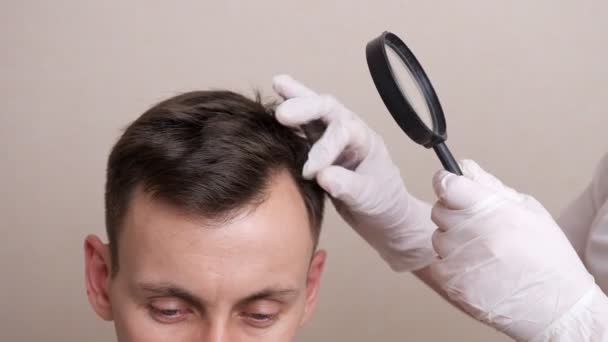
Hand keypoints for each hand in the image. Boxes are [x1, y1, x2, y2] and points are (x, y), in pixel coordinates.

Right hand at [272, 74, 435, 270]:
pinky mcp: (320, 148)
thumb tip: (321, 175)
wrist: (384, 216)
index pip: (341, 133)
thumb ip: (347, 186)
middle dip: (306, 106)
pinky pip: (305, 128)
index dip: (323, 149)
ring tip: (277, 83)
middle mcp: (349, 132)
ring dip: (296, 98)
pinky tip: (274, 110)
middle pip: (328, 109)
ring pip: (315, 112)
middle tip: (283, 114)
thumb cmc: (382, 204)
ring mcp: (334, 138)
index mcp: (365, 141)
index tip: (310, 172)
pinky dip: (291, 118)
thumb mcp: (368, 198)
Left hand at [430, 160, 607, 340]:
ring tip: (483, 252)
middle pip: (439, 210)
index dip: (445, 182)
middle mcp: (471, 232)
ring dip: (453, 241)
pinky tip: (476, 269)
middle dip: (453, 214)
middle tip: (478, 227)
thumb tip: (463, 167)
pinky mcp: (452, 282)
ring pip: (438, 237)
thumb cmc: (547, 256)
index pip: (447, 184)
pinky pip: (438, 263)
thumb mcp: (529, 210)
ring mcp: (459, 258)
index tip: (448, 185)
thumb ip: (490, 186)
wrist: (556, 306)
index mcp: (491, 209)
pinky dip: (451, 265)